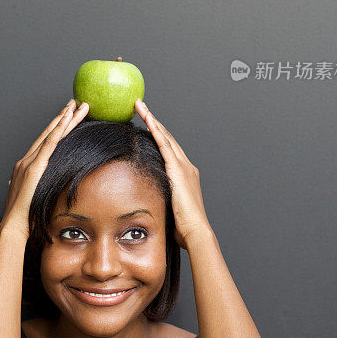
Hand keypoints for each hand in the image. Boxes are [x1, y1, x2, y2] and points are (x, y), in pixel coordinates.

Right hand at [1, 98, 88, 238]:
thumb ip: (38, 191)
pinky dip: (58, 129)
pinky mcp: (34, 167)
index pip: (45, 142)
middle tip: (75, 103)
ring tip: (76, 105)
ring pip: (50, 134)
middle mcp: (26, 160)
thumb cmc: (25, 218)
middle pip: (49, 133)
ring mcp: (29, 162)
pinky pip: (49, 144)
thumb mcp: (34, 200)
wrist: (13, 227)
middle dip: (63, 117)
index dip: (57, 128)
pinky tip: (66, 118)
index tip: (68, 116)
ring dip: (64, 118)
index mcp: (27, 167)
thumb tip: (41, 191)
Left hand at [134, 98, 210, 249]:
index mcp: (185, 175)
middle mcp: (186, 166)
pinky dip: (156, 130)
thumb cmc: (183, 227)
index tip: (147, 123)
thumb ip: (160, 199)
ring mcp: (183, 166)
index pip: (169, 149)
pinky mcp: (177, 169)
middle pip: (167, 137)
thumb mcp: (169, 208)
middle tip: (140, 106)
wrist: (196, 231)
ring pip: (165, 136)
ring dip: (152, 119)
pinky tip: (147, 119)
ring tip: (140, 106)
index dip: (158, 134)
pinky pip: (164, 144)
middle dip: (154, 121)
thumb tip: (146, 202)